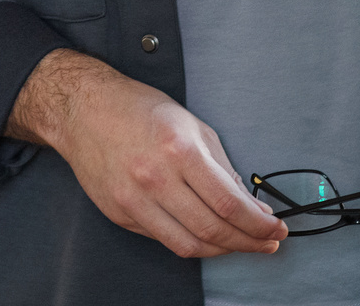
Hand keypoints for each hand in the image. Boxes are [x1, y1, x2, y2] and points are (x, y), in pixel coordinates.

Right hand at [5, 49, 286, 257]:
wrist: (83, 109)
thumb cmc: (139, 110)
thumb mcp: (191, 126)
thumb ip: (222, 168)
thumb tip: (250, 205)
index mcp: (178, 149)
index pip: (229, 204)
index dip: (259, 224)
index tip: (276, 228)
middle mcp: (154, 178)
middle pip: (212, 230)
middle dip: (248, 242)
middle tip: (267, 242)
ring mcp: (133, 199)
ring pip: (189, 245)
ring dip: (223, 250)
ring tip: (241, 243)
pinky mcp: (120, 213)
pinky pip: (164, 239)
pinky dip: (191, 242)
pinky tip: (206, 235)